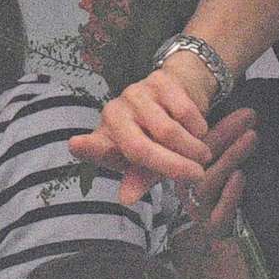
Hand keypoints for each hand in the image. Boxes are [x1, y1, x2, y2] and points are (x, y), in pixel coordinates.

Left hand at [68, 53, 220, 205]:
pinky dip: (198, 127)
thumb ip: (138, 179)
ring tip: (201, 156)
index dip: (87, 147)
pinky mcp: (158, 80)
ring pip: (169, 131)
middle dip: (173, 166)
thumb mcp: (147, 164)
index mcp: (104, 139)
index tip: (76, 144)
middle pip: (141, 148)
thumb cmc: (157, 139)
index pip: (94, 147)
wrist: (181, 95)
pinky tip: (198, 131)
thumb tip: (127, 198)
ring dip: (192, 149)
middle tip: (196, 175)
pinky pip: (185, 112)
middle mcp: (113, 114)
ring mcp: (134, 94)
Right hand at [183, 106, 256, 235]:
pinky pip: (220, 211)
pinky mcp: (214, 227)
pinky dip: (230, 193)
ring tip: (251, 138)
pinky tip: (240, 175)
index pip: (197, 145)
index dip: (221, 127)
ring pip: (208, 182)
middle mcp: (188, 188)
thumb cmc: (223, 200)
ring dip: (231, 157)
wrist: (220, 241)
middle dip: (226, 134)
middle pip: (200, 159)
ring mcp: (199, 208)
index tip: (243, 112)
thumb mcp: (222, 169)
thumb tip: (248, 115)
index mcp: (186, 171)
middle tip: (249, 117)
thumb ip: (226, 146)